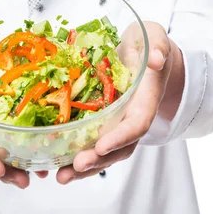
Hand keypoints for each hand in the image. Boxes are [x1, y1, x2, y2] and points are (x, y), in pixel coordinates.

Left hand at [56, 21, 183, 183]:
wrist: (144, 49)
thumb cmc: (148, 42)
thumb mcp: (155, 37)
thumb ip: (159, 47)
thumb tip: (156, 60)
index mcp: (146, 98)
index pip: (137, 123)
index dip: (120, 137)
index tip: (101, 147)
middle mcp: (132, 114)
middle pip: (119, 146)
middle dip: (98, 160)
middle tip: (74, 166)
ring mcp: (117, 120)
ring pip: (104, 150)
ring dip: (84, 166)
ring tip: (60, 176)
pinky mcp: (101, 118)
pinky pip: (89, 140)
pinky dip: (73, 153)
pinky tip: (53, 162)